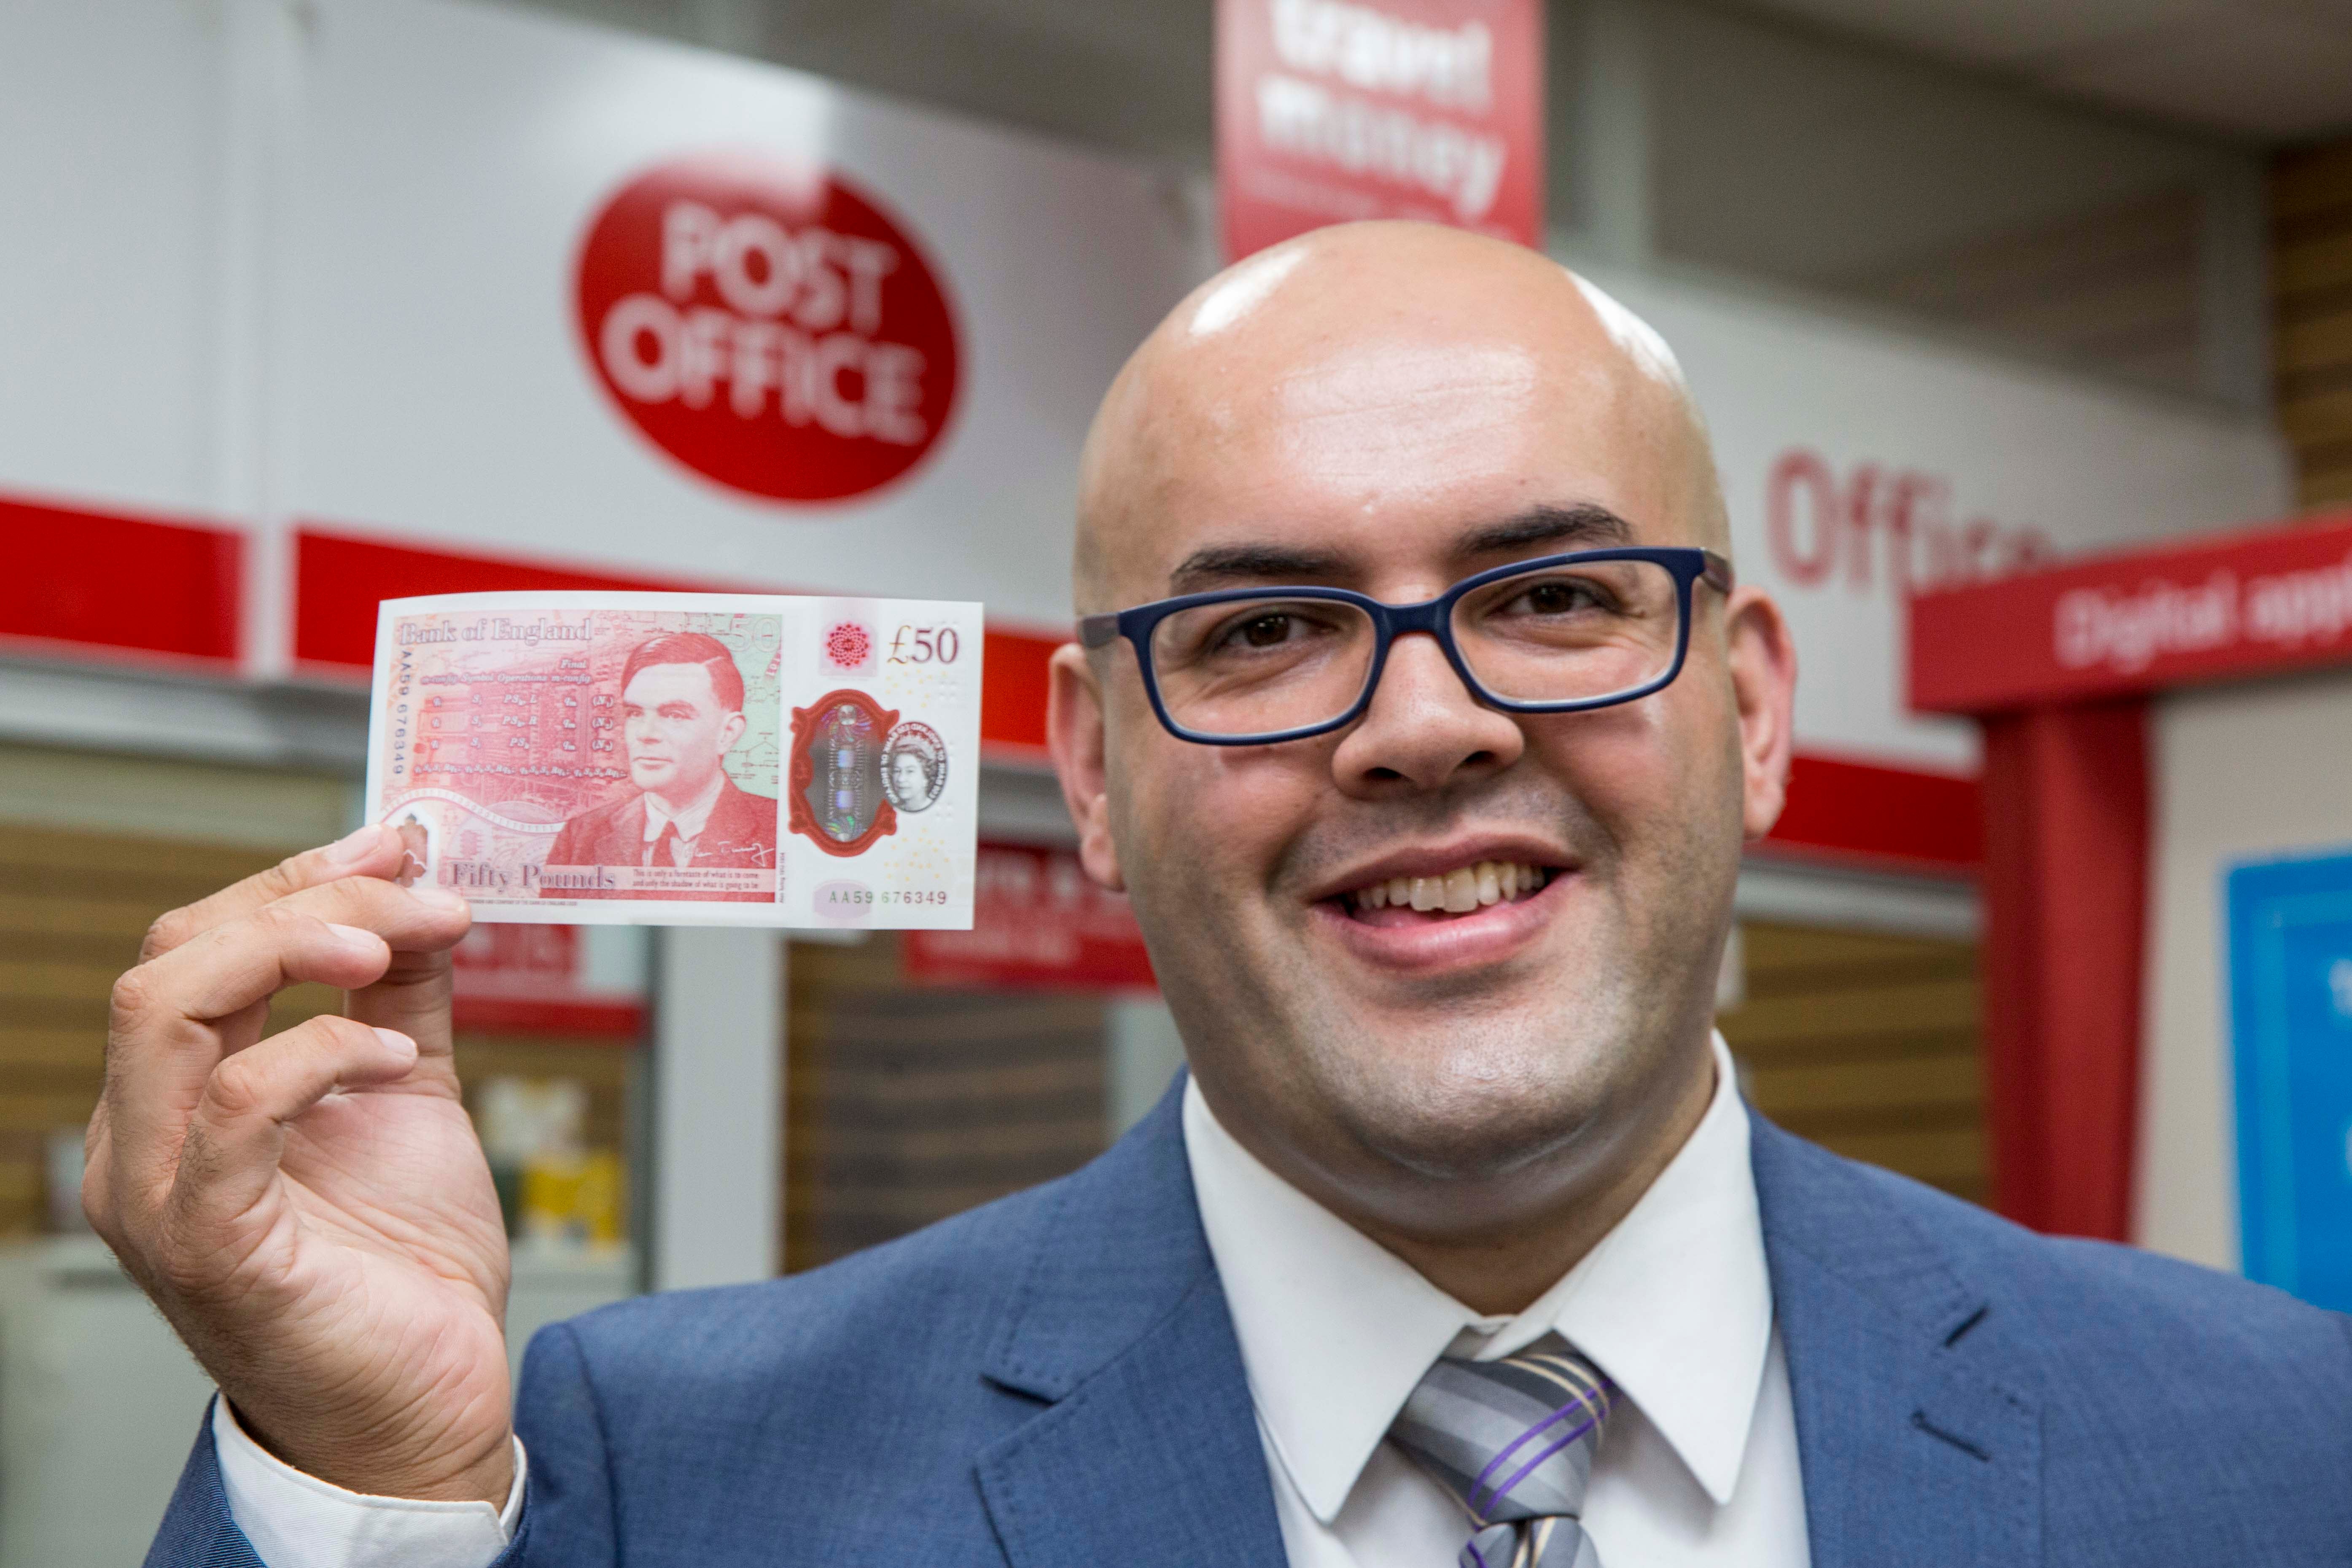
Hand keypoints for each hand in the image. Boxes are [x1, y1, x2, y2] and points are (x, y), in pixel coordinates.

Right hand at [84, 825, 514, 1504]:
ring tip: (396, 944)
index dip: (299, 875)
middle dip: (303, 898)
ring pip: (166, 1010)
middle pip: (174, 957)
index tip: (400, 843)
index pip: (200, 941)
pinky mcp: (207, 1241)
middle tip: (417, 889)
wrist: (424, 1395)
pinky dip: (317, 1056)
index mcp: (183, 1092)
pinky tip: (393, 1060)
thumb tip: (418, 892)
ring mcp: (159, 1191)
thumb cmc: (401, 1260)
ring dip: (290, 949)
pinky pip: (232, 1112)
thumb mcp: (408, 1091)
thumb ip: (401, 995)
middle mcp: (144, 1136)